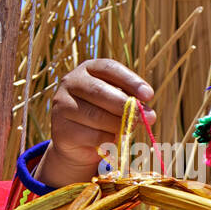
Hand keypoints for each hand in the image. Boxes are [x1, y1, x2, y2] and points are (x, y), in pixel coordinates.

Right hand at [36, 59, 155, 187]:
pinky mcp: (61, 128)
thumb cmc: (104, 115)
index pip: (109, 68)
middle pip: (100, 91)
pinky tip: (111, 140)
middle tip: (148, 117)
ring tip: (128, 129)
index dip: (131, 80)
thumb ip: (131, 103)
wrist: (78, 141)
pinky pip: (92, 135)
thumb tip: (148, 114)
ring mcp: (62, 104)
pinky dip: (108, 140)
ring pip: (96, 116)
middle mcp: (71, 82)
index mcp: (88, 69)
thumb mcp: (118, 103)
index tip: (149, 95)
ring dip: (119, 125)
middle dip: (126, 106)